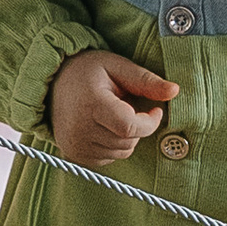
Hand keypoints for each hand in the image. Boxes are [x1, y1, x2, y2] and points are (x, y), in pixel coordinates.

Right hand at [48, 50, 177, 164]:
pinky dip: (114, 145)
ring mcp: (75, 145)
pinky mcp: (74, 155)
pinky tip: (104, 126)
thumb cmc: (87, 71)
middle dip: (138, 127)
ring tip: (113, 114)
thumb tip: (175, 91)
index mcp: (91, 104)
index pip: (129, 127)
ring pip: (121, 152)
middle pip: (128, 141)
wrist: (52, 83)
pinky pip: (109, 159)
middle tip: (127, 106)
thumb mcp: (118, 67)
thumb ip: (146, 80)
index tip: (155, 110)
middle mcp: (80, 128)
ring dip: (127, 137)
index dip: (149, 122)